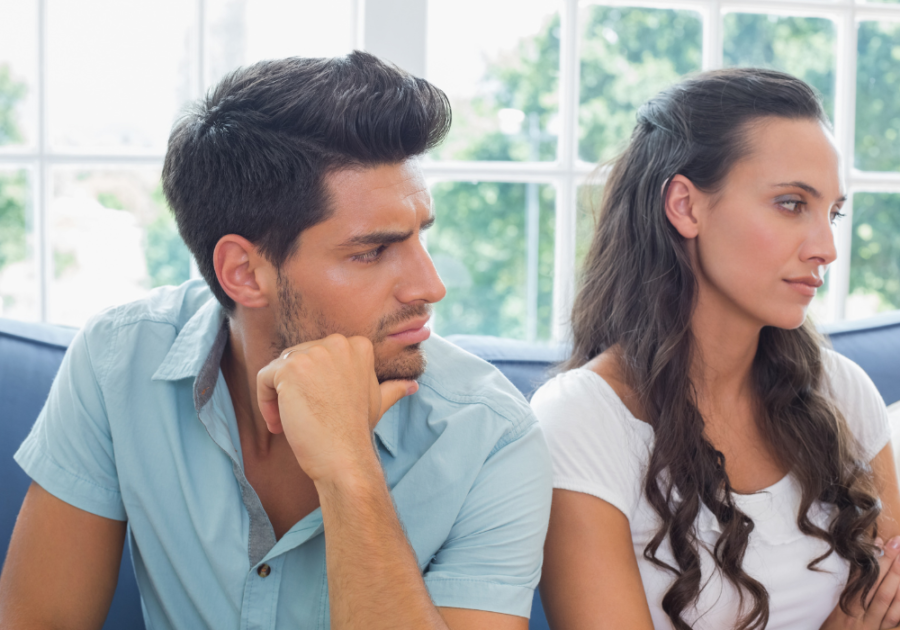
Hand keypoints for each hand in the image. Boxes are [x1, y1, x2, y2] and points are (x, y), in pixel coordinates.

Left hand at [256, 334, 417, 482]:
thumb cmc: (357, 431)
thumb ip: (392, 388)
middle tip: (302, 419)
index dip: (313, 383)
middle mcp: (336, 343)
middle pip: (296, 359)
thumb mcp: (378, 402)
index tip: (318, 407)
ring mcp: (313, 353)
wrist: (346, 457)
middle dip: (294, 390)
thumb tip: (411, 386)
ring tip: (289, 423)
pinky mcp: (291, 369)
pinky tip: (279, 425)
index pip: (318, 354)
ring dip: (278, 397)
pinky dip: (264, 402)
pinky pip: (263, 378)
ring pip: (278, 369)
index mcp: (357, 345)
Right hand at [821, 536, 899, 629]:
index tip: (879, 541)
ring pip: (889, 603)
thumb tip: (855, 566)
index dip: (870, 559)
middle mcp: (859, 616)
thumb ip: (843, 591)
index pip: (858, 578)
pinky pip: (895, 619)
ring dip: (899, 581)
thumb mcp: (829, 612)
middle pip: (877, 587)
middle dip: (889, 565)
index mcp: (843, 607)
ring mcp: (873, 627)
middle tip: (898, 544)